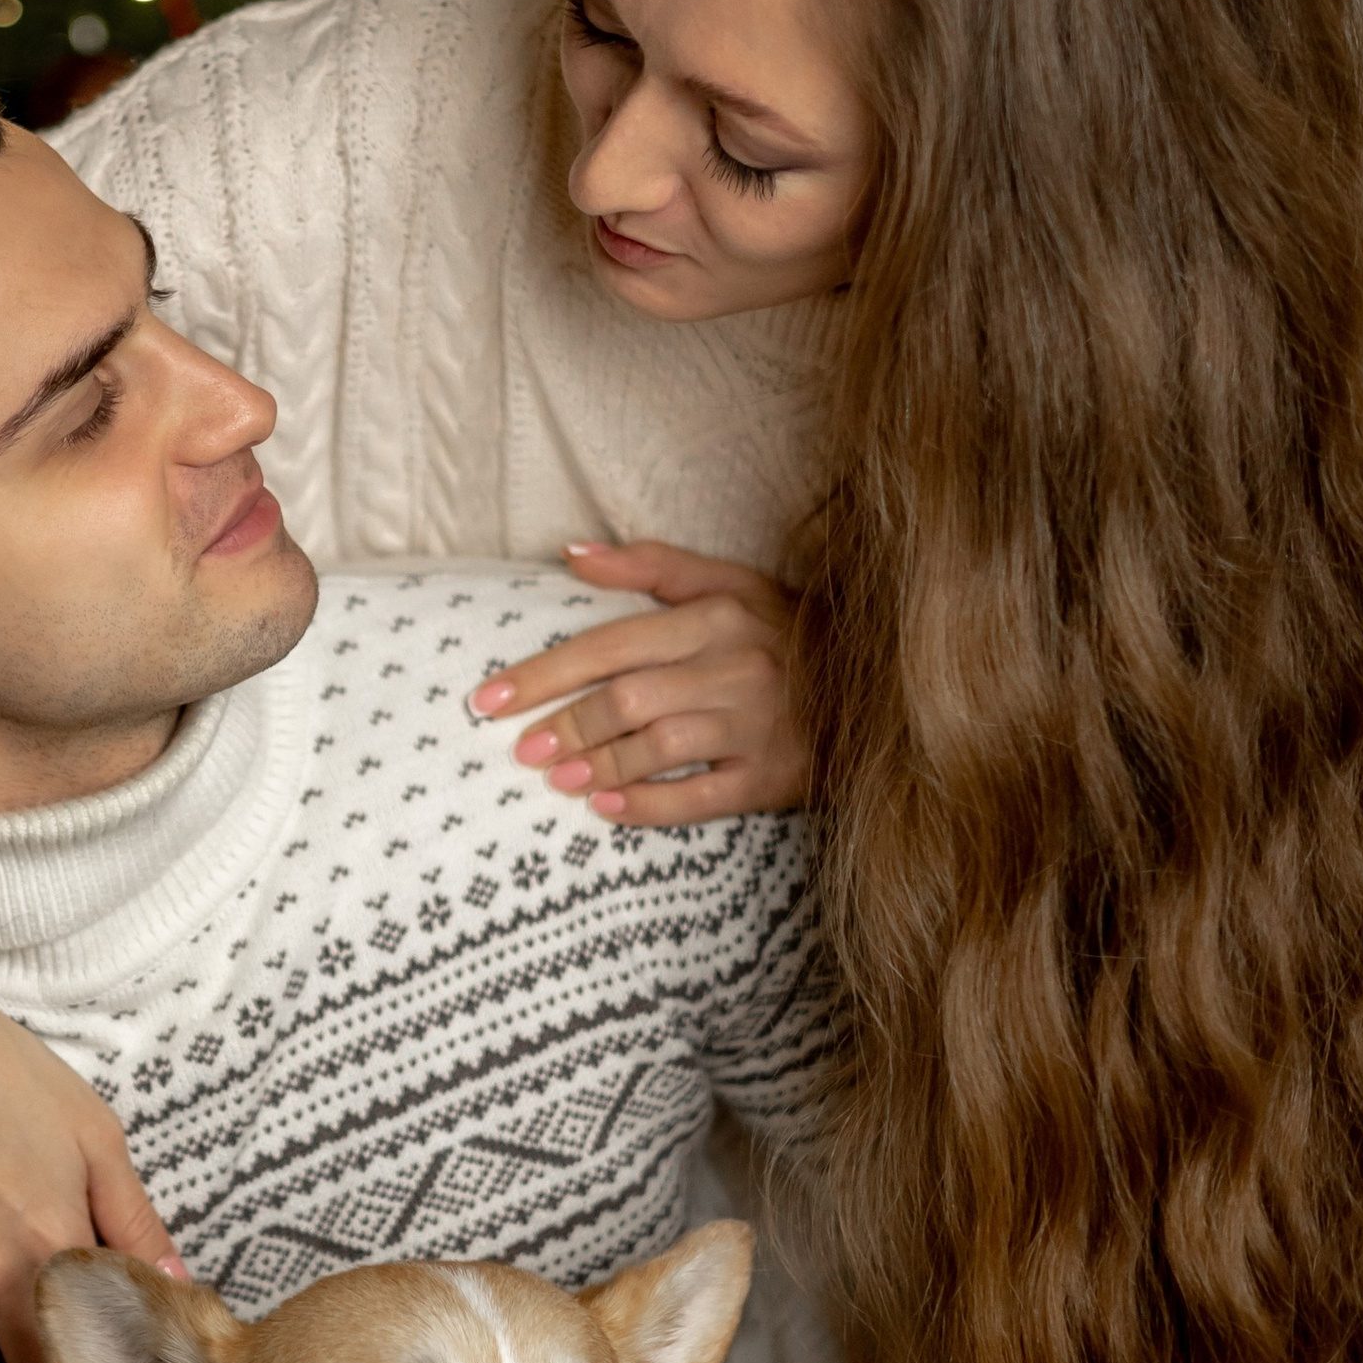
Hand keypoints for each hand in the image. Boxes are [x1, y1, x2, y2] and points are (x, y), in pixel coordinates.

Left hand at [467, 543, 807, 826]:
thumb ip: (651, 565)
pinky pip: (700, 798)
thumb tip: (571, 555)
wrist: (873, 687)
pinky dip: (647, 805)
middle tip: (521, 748)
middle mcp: (735, 668)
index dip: (544, 673)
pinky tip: (605, 807)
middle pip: (628, 698)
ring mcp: (756, 727)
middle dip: (565, 725)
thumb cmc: (785, 630)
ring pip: (659, 747)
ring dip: (597, 764)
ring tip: (555, 777)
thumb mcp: (730, 582)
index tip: (489, 699)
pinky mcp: (772, 778)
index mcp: (716, 616)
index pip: (611, 644)